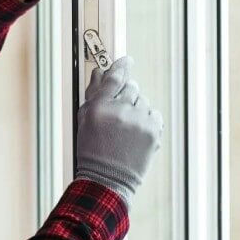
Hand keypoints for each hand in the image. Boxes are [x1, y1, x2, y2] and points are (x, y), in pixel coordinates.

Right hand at [73, 56, 163, 208]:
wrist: (107, 179)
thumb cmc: (92, 150)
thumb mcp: (85, 120)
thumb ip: (93, 94)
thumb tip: (99, 72)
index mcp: (99, 107)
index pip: (114, 77)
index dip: (121, 66)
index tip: (127, 60)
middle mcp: (120, 111)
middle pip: (131, 87)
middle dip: (127, 95)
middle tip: (120, 110)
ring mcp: (139, 121)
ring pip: (144, 101)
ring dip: (137, 108)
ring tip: (127, 128)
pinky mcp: (153, 131)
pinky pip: (154, 114)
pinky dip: (148, 120)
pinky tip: (137, 132)